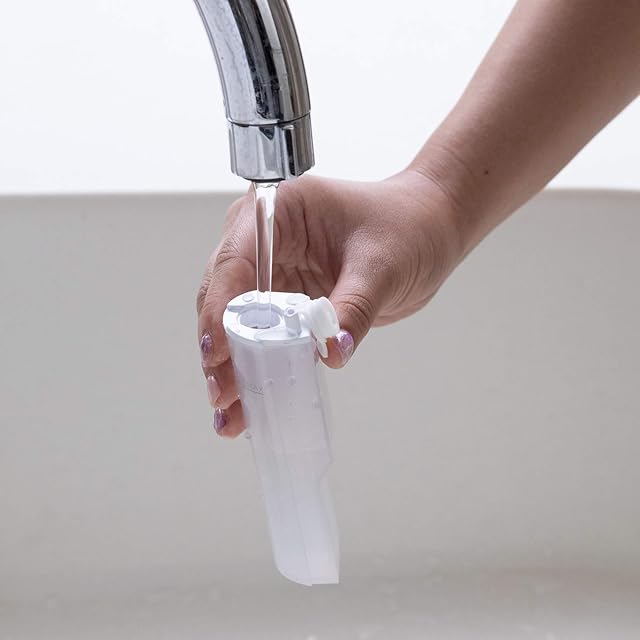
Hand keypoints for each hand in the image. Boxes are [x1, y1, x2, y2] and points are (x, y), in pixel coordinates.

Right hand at [196, 170, 461, 436]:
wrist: (429, 231)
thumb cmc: (407, 227)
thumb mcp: (382, 267)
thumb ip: (353, 309)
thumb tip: (330, 353)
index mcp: (278, 210)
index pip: (235, 261)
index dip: (220, 310)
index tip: (218, 354)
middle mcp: (265, 237)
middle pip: (226, 296)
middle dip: (221, 347)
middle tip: (223, 393)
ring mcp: (274, 269)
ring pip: (237, 322)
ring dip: (234, 366)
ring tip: (230, 413)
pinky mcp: (287, 297)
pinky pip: (264, 334)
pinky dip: (258, 366)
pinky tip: (251, 402)